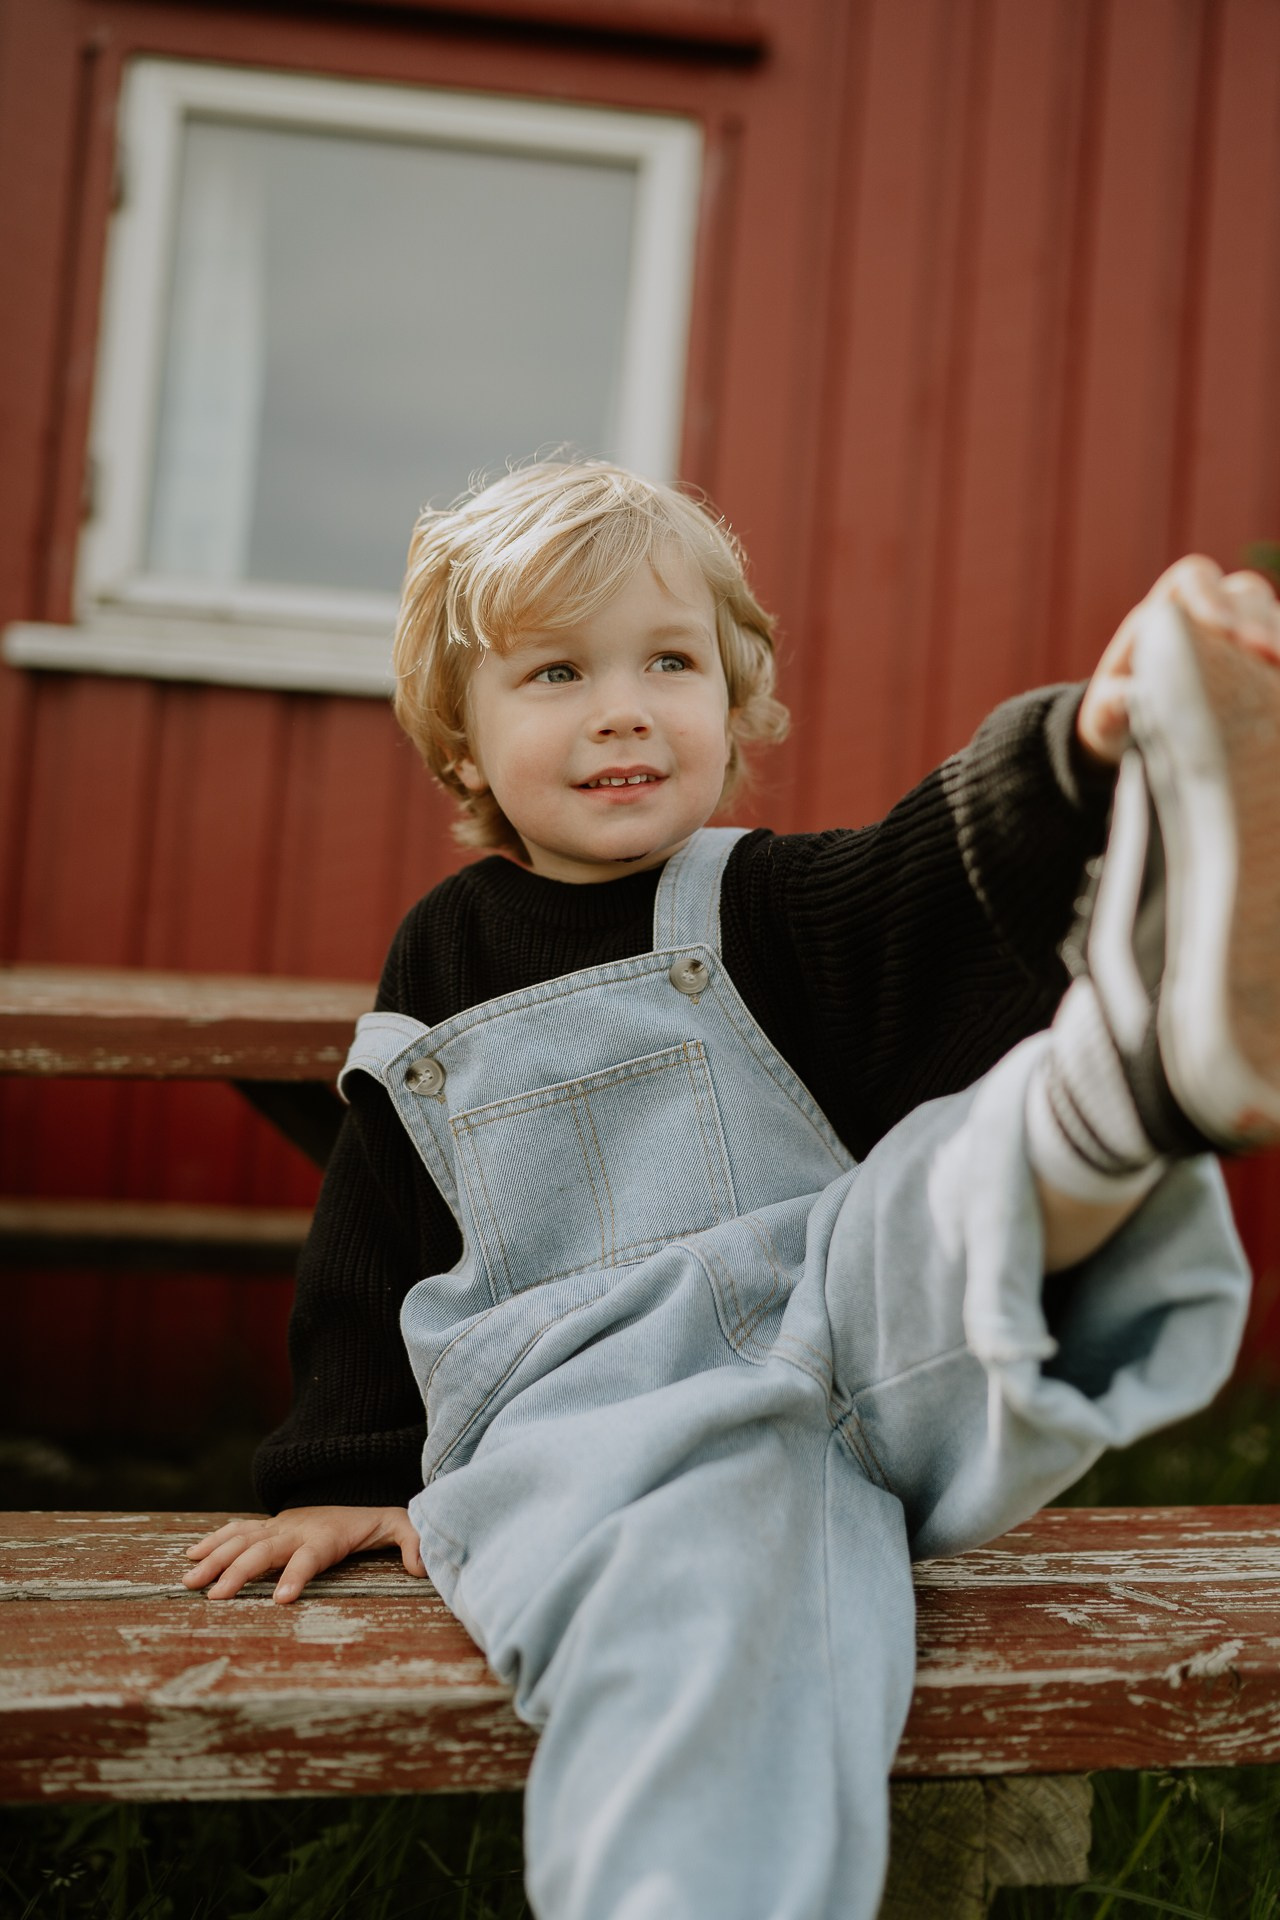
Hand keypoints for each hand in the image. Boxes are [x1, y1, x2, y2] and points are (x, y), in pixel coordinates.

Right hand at [183, 1505, 424, 1604]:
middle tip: (216, 1598)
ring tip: (190, 1581)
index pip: (310, 1556)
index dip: (296, 1575)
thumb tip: (421, 1567)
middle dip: (239, 1573)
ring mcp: (277, 1526)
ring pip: (242, 1540)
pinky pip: (235, 1530)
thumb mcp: (400, 1527)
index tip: (280, 1599)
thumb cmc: (373, 1521)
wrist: (349, 1492)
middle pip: (264, 1550)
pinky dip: (212, 1541)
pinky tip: (190, 1556)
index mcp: (327, 1536)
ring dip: (215, 1559)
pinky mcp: (266, 1526)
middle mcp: (297, 1529)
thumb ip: (413, 1543)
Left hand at [1078, 556, 1279, 764]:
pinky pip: (1279, 643)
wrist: (1134, 734)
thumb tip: (1124, 698)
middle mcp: (1208, 611)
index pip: (1193, 577)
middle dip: (1256, 618)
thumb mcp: (1103, 709)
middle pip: (1244, 592)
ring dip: (1278, 634)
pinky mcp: (1260, 659)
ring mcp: (1241, 633)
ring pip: (1271, 613)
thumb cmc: (1116, 711)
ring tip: (1279, 665)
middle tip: (1265, 652)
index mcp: (1166, 609)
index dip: (1209, 594)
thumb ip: (1108, 703)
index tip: (1220, 626)